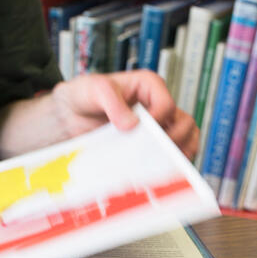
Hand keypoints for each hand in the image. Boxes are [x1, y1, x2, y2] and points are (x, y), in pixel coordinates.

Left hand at [49, 70, 199, 160]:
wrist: (71, 116)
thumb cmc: (84, 95)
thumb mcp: (94, 91)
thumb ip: (112, 103)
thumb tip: (132, 124)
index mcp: (149, 86)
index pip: (167, 104)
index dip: (159, 120)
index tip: (141, 132)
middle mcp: (158, 105)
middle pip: (183, 123)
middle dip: (174, 139)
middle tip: (157, 153)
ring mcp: (158, 125)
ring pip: (186, 137)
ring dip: (181, 152)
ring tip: (169, 166)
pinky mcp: (152, 143)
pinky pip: (174, 152)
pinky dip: (174, 162)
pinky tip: (165, 171)